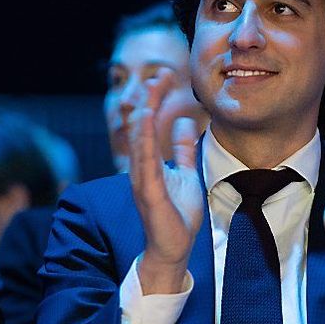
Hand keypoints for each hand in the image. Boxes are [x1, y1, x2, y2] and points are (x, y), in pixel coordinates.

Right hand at [129, 69, 203, 293]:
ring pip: (138, 143)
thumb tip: (185, 122)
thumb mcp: (186, 173)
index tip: (165, 76)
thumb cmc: (177, 215)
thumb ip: (183, 149)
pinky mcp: (148, 194)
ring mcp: (142, 181)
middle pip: (140, 128)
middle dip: (148, 100)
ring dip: (143, 115)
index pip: (148, 124)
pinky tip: (147, 123)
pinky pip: (145, 164)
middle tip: (158, 75)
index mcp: (149, 162)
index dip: (155, 99)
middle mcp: (140, 169)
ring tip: (149, 92)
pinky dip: (144, 142)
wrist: (174, 248)